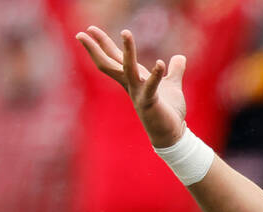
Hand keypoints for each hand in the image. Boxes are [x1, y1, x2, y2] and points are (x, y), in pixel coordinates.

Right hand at [76, 27, 186, 147]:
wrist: (173, 132)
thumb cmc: (169, 111)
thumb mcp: (172, 85)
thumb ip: (175, 71)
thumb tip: (180, 57)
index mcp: (134, 78)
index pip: (115, 58)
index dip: (103, 43)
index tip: (89, 29)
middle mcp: (132, 84)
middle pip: (110, 63)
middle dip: (96, 48)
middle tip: (81, 32)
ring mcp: (138, 93)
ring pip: (129, 68)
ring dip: (128, 50)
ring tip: (125, 32)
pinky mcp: (150, 101)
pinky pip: (152, 86)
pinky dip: (156, 75)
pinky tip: (161, 62)